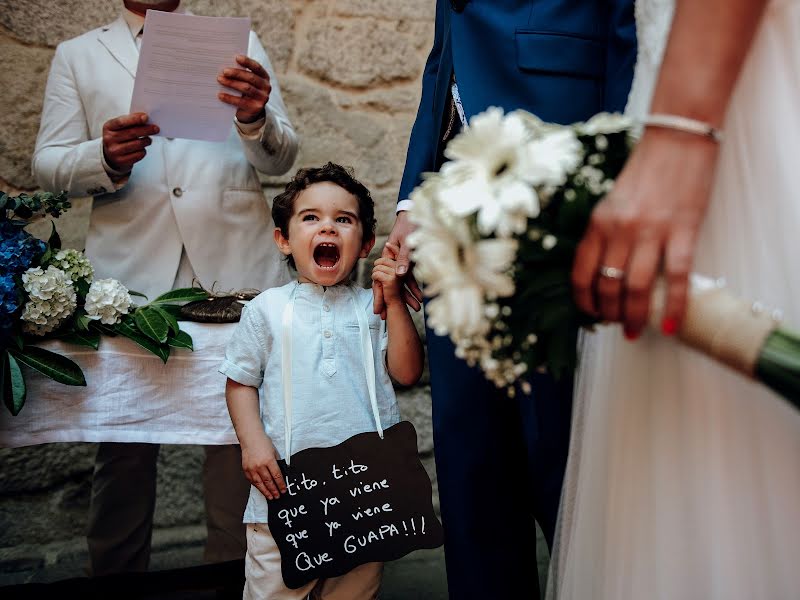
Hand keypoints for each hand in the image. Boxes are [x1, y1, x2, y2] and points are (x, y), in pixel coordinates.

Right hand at [102, 112, 158, 172]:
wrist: (111, 156)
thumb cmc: (119, 137)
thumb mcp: (119, 128)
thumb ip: (130, 122)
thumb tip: (146, 119)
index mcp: (108, 127)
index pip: (121, 122)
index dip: (134, 119)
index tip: (146, 117)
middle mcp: (109, 139)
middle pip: (132, 133)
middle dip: (146, 130)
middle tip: (156, 128)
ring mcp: (114, 151)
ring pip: (137, 144)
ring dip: (146, 141)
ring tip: (148, 139)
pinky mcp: (121, 161)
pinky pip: (139, 154)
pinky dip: (143, 150)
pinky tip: (142, 148)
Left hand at [217, 55, 271, 123]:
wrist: (250, 112)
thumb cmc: (245, 91)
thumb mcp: (247, 82)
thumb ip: (242, 73)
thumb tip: (225, 63)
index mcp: (264, 77)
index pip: (257, 67)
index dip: (248, 62)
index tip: (236, 57)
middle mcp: (266, 87)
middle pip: (251, 78)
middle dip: (237, 73)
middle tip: (224, 71)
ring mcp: (262, 99)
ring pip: (246, 88)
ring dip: (232, 83)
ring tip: (220, 79)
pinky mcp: (255, 108)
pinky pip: (241, 102)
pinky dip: (229, 97)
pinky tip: (220, 95)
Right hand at [241, 434, 286, 499]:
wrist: (250, 438)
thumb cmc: (264, 443)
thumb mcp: (274, 452)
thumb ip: (277, 463)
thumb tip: (281, 474)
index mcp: (269, 460)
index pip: (277, 476)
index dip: (281, 484)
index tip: (284, 490)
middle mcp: (260, 465)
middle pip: (268, 481)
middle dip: (274, 490)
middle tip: (278, 496)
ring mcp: (252, 468)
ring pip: (259, 483)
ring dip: (265, 491)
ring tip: (270, 497)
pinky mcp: (246, 469)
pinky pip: (252, 480)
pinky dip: (257, 486)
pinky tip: (261, 489)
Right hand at [372, 211, 421, 318]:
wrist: (416, 214)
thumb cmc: (409, 224)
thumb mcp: (406, 241)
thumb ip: (403, 258)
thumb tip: (399, 275)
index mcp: (386, 258)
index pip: (380, 281)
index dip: (379, 296)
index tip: (380, 310)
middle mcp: (392, 263)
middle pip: (390, 285)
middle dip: (392, 301)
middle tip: (390, 317)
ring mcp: (401, 263)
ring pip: (401, 283)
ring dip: (407, 296)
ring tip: (414, 309)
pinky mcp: (410, 262)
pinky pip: (411, 277)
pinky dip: (414, 286)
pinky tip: (420, 297)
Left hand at [571, 127, 718, 337]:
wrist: (678, 138)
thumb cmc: (646, 171)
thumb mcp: (612, 203)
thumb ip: (606, 235)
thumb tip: (607, 272)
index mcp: (597, 223)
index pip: (581, 274)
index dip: (584, 301)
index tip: (591, 314)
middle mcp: (619, 230)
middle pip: (607, 286)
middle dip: (610, 314)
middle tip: (617, 325)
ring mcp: (651, 232)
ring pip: (637, 288)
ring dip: (636, 316)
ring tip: (637, 331)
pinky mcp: (683, 231)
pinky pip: (677, 278)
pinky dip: (675, 306)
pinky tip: (673, 324)